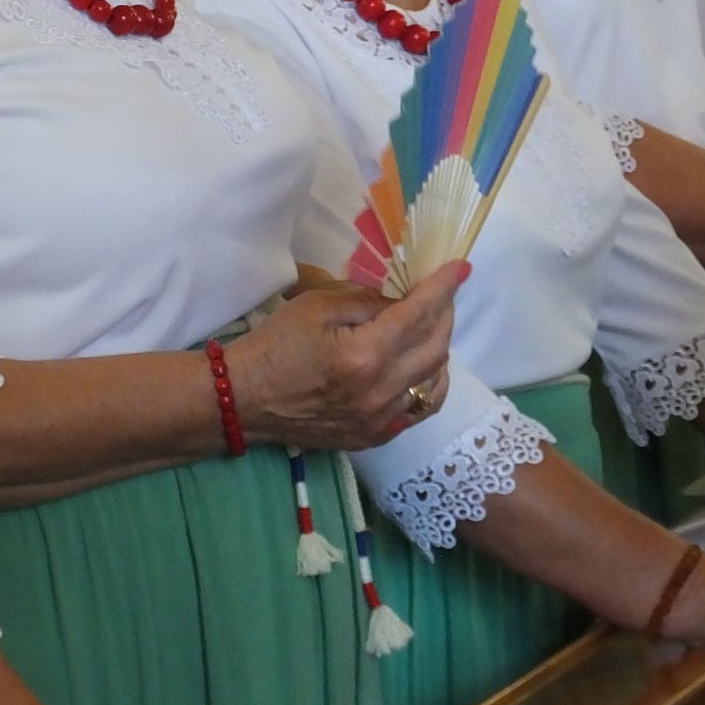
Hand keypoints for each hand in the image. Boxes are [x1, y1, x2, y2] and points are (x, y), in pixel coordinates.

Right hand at [224, 259, 467, 448]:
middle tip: (440, 294)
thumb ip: (367, 300)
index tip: (459, 268)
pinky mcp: (376, 436)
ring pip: (434, 380)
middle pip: (435, 347)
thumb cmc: (276, 345)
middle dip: (445, 314)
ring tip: (430, 327)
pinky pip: (420, 408)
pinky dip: (429, 382)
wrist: (245, 399)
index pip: (418, 314)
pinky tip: (423, 366)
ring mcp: (380, 419)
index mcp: (364, 354)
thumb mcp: (317, 305)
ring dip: (439, 348)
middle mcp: (380, 392)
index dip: (443, 288)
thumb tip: (402, 300)